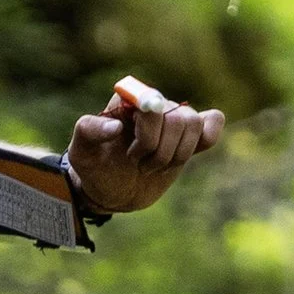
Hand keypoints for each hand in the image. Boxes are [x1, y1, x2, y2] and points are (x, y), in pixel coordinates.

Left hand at [67, 75, 224, 215]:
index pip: (150, 103)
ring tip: (154, 166)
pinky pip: (213, 122)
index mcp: (127, 101)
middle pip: (177, 118)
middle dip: (159, 150)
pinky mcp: (189, 137)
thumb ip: (89, 131)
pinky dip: (210, 134)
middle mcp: (152, 105)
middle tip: (138, 164)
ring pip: (193, 124)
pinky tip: (194, 150)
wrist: (112, 191)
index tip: (132, 154)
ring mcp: (172, 120)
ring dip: (176, 154)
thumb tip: (116, 126)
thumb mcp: (81, 152)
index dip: (148, 132)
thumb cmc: (94, 167)